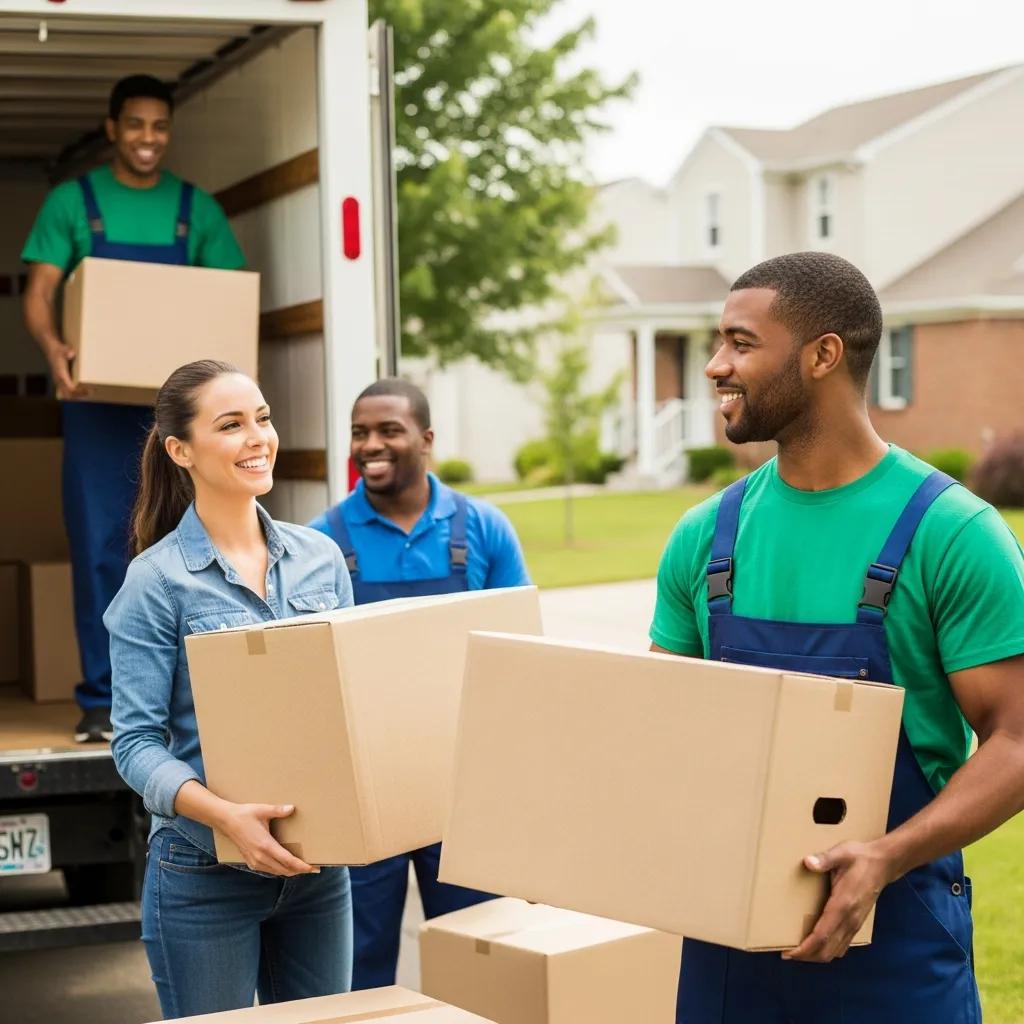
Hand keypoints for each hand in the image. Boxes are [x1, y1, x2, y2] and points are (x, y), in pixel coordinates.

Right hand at [44, 341, 85, 398]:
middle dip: (80, 395)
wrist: (51, 350)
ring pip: (68, 394)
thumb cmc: (59, 350)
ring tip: (89, 392)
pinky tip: (84, 390)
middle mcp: (59, 380)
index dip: (79, 392)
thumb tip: (71, 354)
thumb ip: (67, 351)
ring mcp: (59, 382)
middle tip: (92, 391)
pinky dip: (75, 393)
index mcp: (60, 375)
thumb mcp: (63, 349)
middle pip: (69, 394)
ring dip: (78, 395)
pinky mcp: (61, 381)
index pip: (70, 388)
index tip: (89, 390)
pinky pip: (67, 391)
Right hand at [217, 802, 316, 876]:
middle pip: (284, 870)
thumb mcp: (263, 810)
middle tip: (314, 868)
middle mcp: (260, 857)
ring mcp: (255, 861)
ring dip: (290, 871)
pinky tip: (286, 865)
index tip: (314, 868)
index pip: (288, 861)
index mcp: (265, 846)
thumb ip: (278, 810)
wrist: (226, 821)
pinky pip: (269, 870)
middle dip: (300, 870)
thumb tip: (292, 808)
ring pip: (277, 872)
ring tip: (303, 867)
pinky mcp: (251, 862)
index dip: (302, 866)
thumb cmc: (245, 814)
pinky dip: (280, 870)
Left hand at [782, 840, 893, 961]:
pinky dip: (827, 950)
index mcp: (843, 905)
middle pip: (827, 950)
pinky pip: (842, 945)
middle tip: (787, 953)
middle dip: (807, 956)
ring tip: (798, 950)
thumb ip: (825, 859)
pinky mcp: (857, 923)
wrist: (884, 864)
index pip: (822, 936)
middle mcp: (850, 919)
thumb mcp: (841, 853)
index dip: (805, 948)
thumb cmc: (860, 857)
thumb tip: (808, 862)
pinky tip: (817, 944)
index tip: (788, 953)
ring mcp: (855, 923)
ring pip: (835, 951)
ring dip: (816, 955)